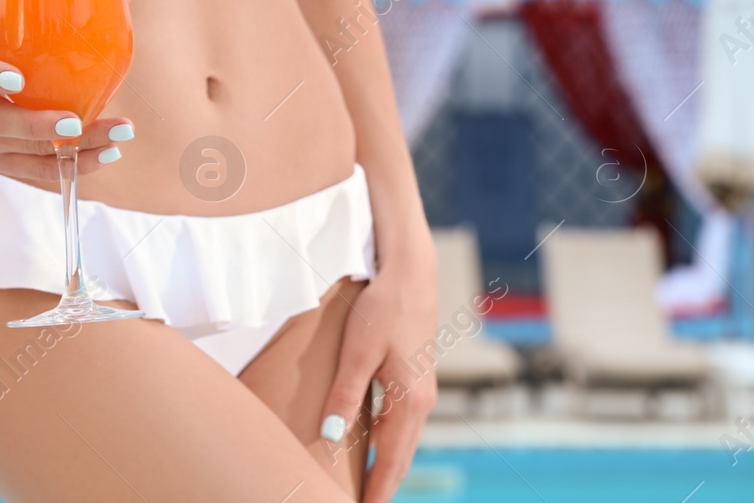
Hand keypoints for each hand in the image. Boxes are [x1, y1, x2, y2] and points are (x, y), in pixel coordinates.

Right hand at [0, 36, 132, 180]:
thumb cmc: (11, 51)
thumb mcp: (20, 30)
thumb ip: (61, 13)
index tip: (18, 78)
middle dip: (38, 126)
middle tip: (76, 121)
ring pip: (21, 152)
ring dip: (72, 149)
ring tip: (114, 139)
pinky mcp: (1, 161)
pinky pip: (36, 170)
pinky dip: (74, 165)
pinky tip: (106, 153)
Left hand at [320, 247, 438, 502]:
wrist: (411, 272)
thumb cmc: (384, 308)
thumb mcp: (358, 353)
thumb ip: (346, 397)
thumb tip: (331, 437)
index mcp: (410, 402)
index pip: (390, 463)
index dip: (376, 493)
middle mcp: (422, 401)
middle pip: (401, 458)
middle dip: (383, 486)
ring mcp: (423, 389)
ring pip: (404, 441)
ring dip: (387, 466)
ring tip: (366, 487)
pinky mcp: (417, 376)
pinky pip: (404, 423)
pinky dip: (391, 444)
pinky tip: (374, 446)